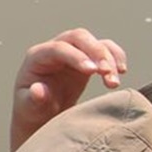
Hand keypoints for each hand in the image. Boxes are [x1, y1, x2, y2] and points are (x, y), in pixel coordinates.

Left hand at [11, 28, 127, 151]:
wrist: (44, 113)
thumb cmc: (33, 110)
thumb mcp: (29, 109)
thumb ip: (33, 100)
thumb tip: (38, 90)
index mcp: (37, 57)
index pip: (59, 48)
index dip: (76, 57)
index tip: (92, 72)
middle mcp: (56, 48)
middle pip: (79, 37)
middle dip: (97, 52)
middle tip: (107, 72)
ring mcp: (74, 51)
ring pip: (96, 43)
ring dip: (110, 59)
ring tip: (114, 83)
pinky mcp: (89, 58)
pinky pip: (107, 49)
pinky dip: (117, 57)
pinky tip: (122, 72)